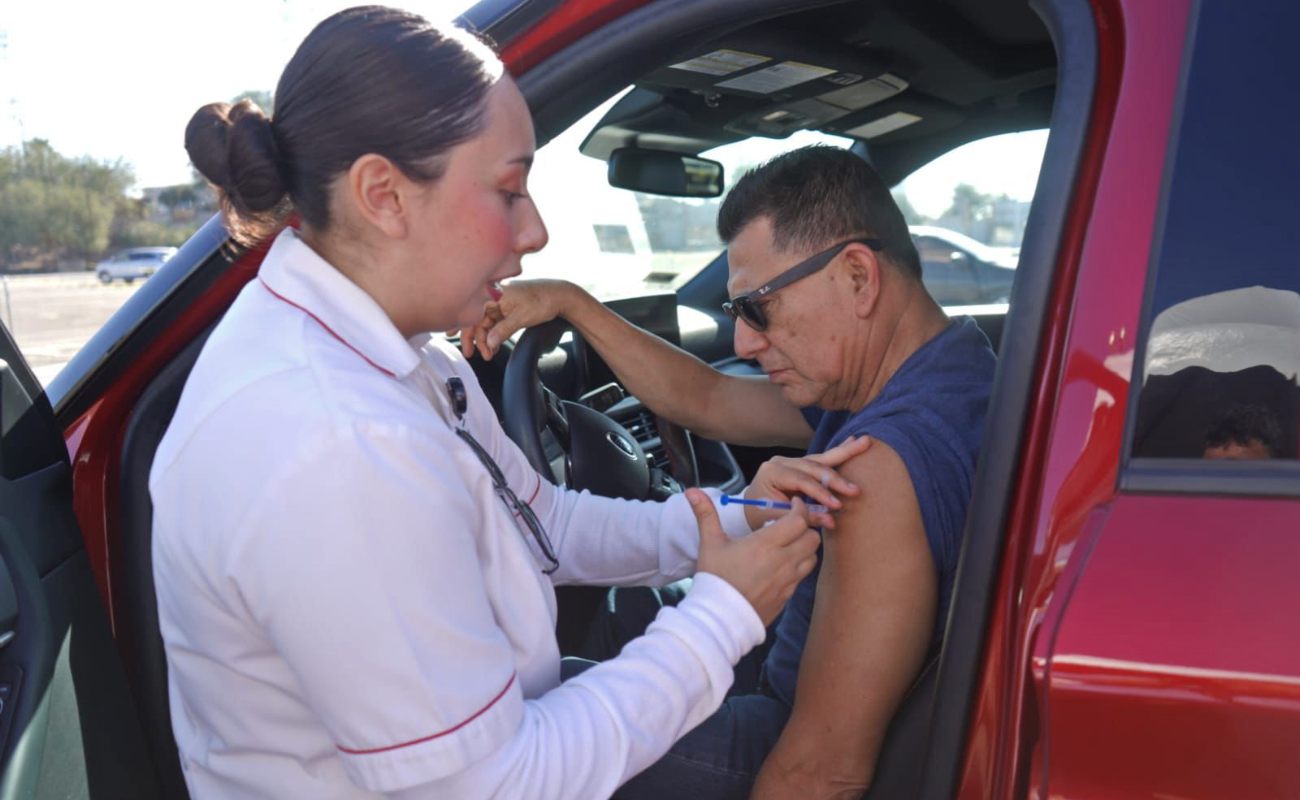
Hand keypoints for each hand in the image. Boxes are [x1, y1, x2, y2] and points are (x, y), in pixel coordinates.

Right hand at [455, 279, 577, 360]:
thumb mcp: (521, 318)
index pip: (473, 312)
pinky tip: (492, 344)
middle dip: (474, 337)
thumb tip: (488, 343)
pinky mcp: (507, 307)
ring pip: (485, 321)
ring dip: (485, 338)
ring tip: (486, 353)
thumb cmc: (542, 301)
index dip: (463, 327)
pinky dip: (492, 333)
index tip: (458, 341)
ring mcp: (501, 302)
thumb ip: (502, 331)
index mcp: (495, 293)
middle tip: (471, 354)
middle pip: (477, 318)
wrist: (560, 296)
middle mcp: (495, 296)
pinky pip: (494, 321)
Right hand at [688, 489, 819, 625]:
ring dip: (805, 547)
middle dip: (805, 527)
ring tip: (789, 544)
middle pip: (812, 537)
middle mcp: (782, 561)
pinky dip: (799, 566)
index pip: (799, 520)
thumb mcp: (710, 543)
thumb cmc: (714, 578)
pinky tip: (783, 564)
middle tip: (792, 524)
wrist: (718, 618)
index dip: (799, 509)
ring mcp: (788, 580)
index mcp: (766, 544)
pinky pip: (803, 576)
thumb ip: (706, 514)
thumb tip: (692, 491)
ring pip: (812, 557)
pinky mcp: (788, 595)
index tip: (792, 504)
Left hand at [744, 435, 871, 529]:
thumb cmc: (760, 516)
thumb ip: (803, 518)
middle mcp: (781, 462)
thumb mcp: (777, 519)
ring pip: (821, 458)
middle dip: (835, 479)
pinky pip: (822, 459)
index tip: (836, 505)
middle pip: (813, 466)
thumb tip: (831, 520)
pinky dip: (839, 452)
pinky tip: (854, 442)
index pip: (800, 480)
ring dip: (845, 452)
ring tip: (866, 443)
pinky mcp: (801, 465)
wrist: (749, 510)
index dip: (819, 493)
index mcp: (771, 472)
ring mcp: (791, 461)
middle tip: (855, 490)